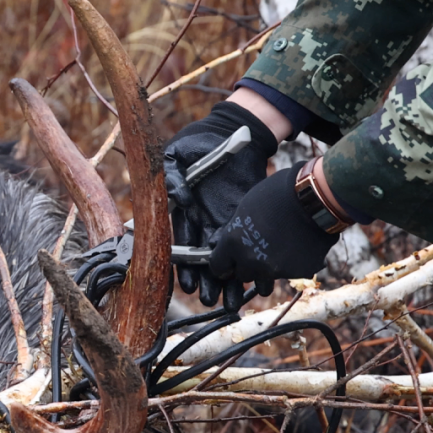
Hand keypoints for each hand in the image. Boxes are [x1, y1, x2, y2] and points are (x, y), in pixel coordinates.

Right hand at [164, 101, 277, 305]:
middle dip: (207, 281)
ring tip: (234, 301)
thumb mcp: (177, 155)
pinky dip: (254, 262)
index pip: (183, 245)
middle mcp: (202, 221)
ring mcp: (223, 220)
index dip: (185, 267)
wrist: (233, 130)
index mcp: (184, 211)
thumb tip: (180, 201)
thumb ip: (172, 178)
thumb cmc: (199, 142)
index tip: (187, 286)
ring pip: (227, 256)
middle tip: (210, 301)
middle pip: (205, 258)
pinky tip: (259, 282)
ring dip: (230, 279)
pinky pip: (249, 242)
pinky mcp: (245, 216)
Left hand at [208, 163, 339, 296]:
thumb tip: (226, 241)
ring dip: (268, 270)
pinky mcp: (298, 273)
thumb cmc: (277, 194)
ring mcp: (275, 270)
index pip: (217, 268)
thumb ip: (235, 231)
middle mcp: (251, 261)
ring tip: (278, 251)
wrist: (315, 197)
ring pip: (265, 280)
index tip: (229, 260)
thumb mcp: (245, 208)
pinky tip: (298, 247)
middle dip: (248, 265)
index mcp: (234, 244)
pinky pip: (290, 274)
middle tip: (259, 249)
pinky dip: (292, 265)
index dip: (223, 264)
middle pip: (242, 275)